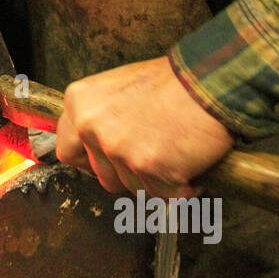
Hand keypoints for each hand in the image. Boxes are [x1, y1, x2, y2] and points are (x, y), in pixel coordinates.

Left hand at [55, 56, 234, 197]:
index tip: (108, 161)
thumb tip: (96, 144)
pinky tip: (189, 162)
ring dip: (154, 179)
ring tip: (174, 152)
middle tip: (152, 154)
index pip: (68, 151)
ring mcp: (118, 149)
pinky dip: (178, 187)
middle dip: (127, 173)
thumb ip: (101, 116)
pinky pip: (160, 194)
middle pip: (101, 176)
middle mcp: (91, 127)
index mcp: (79, 104)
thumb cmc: (172, 83)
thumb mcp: (119, 88)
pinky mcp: (148, 167)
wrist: (210, 83)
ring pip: (131, 188)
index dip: (91, 160)